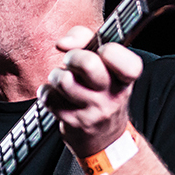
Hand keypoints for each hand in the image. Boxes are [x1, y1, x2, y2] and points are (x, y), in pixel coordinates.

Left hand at [41, 26, 143, 156]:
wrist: (103, 136)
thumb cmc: (99, 88)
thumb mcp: (103, 62)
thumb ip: (84, 38)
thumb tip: (62, 43)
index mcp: (126, 78)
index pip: (125, 60)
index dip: (110, 50)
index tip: (101, 51)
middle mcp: (114, 95)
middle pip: (88, 64)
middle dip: (73, 58)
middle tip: (72, 63)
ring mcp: (94, 111)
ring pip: (63, 80)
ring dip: (57, 76)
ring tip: (64, 80)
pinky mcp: (74, 122)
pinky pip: (49, 96)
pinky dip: (48, 92)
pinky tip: (58, 96)